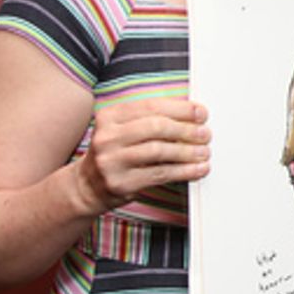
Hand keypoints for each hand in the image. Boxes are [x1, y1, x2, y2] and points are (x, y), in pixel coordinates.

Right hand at [73, 97, 210, 213]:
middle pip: (156, 127)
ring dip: (188, 151)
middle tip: (205, 134)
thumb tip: (191, 115)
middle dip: (186, 130)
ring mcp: (111, 161)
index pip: (151, 106)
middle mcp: (107, 137)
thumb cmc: (116, 154)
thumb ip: (150, 120)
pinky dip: (183, 171)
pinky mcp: (120, 183)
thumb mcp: (123, 130)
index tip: (201, 113)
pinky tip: (197, 169)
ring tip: (204, 152)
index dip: (180, 109)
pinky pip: (160, 174)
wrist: (88, 186)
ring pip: (159, 151)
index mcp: (109, 117)